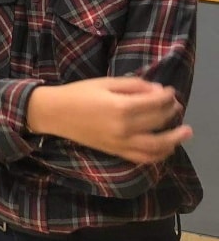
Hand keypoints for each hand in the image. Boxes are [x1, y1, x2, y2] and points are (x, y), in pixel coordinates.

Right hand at [27, 76, 192, 163]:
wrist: (55, 114)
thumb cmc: (78, 93)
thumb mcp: (105, 82)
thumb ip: (133, 85)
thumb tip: (158, 90)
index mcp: (121, 107)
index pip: (156, 102)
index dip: (167, 95)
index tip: (170, 90)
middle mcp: (125, 128)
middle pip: (159, 121)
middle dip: (171, 111)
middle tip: (176, 105)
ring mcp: (122, 143)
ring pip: (158, 146)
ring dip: (175, 139)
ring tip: (184, 131)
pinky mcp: (117, 152)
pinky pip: (144, 158)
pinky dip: (159, 154)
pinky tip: (166, 148)